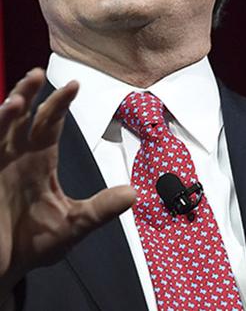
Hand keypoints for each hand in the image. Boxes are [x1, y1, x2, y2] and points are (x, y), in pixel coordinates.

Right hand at [0, 69, 135, 296]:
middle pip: (22, 118)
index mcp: (40, 162)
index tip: (75, 85)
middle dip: (29, 95)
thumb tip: (134, 194)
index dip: (60, 104)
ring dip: (4, 114)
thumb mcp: (75, 225)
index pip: (49, 124)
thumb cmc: (35, 244)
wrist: (6, 270)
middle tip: (39, 74)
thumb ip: (101, 209)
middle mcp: (16, 159)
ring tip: (16, 101)